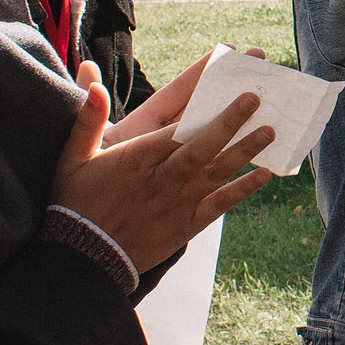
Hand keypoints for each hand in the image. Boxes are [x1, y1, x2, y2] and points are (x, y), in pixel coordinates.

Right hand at [53, 63, 274, 271]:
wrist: (84, 260)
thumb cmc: (76, 205)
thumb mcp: (73, 159)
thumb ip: (87, 121)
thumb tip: (93, 87)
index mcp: (137, 158)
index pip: (176, 127)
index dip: (201, 104)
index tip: (222, 84)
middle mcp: (162, 179)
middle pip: (202, 146)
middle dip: (230, 121)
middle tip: (256, 98)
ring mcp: (178, 203)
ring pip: (217, 172)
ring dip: (245, 151)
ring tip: (271, 130)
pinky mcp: (187, 225)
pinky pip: (219, 205)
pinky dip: (242, 190)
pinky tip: (265, 174)